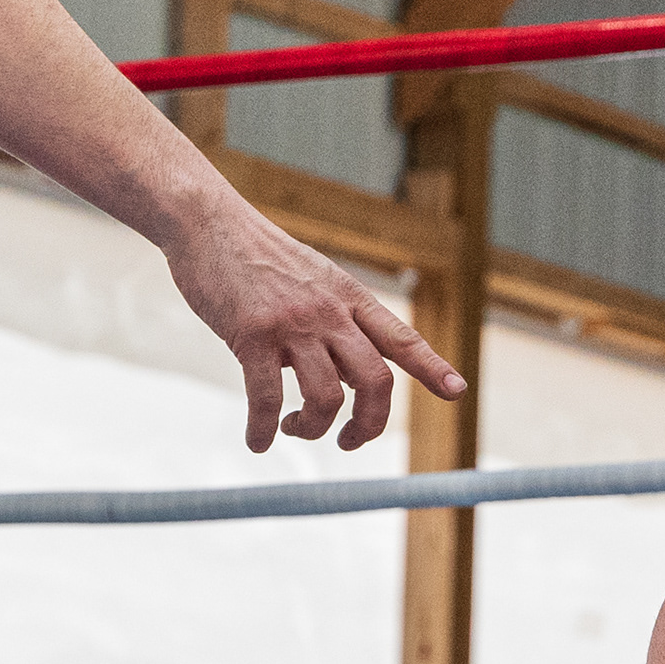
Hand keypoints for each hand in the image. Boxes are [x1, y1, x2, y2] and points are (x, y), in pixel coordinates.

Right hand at [164, 207, 463, 452]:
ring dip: (313, 429)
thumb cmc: (259, 258)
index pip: (401, 339)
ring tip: (296, 429)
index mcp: (349, 298)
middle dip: (369, 424)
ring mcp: (291, 324)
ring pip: (325, 397)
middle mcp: (329, 312)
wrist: (208, 222)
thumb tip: (352, 381)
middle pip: (374, 381)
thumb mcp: (315, 281)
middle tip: (350, 442)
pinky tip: (258, 441)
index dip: (432, 367)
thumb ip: (338, 325)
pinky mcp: (251, 335)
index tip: (456, 391)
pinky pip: (267, 399)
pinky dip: (264, 429)